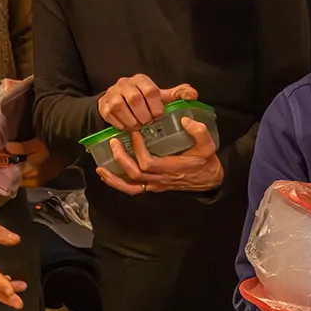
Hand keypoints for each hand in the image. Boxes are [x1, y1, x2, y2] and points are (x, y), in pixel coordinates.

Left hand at [94, 118, 224, 195]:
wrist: (210, 180)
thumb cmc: (206, 162)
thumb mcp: (208, 145)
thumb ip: (199, 132)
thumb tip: (185, 120)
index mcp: (172, 169)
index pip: (148, 163)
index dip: (138, 149)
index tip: (135, 133)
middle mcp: (161, 180)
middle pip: (135, 174)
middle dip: (122, 158)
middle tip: (113, 141)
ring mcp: (156, 185)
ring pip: (131, 186)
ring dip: (114, 177)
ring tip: (101, 166)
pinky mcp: (153, 187)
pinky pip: (133, 190)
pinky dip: (118, 184)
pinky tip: (107, 175)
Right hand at [97, 75, 197, 130]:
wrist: (117, 103)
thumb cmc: (143, 101)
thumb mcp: (159, 97)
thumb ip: (176, 95)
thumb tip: (193, 95)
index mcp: (141, 80)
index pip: (150, 91)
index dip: (156, 106)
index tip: (158, 116)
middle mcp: (125, 83)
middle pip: (135, 99)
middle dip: (144, 115)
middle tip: (148, 124)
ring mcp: (112, 93)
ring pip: (121, 107)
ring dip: (132, 121)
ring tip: (139, 127)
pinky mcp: (103, 105)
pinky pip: (111, 115)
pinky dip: (121, 124)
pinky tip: (128, 128)